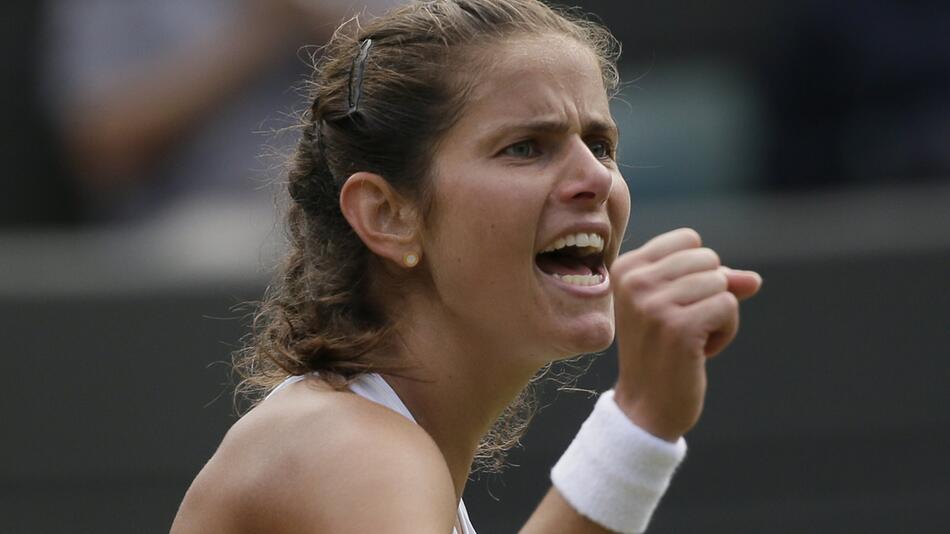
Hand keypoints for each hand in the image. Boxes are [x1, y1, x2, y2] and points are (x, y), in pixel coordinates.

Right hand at [610, 228, 760, 441]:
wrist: (647, 406)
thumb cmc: (662, 353)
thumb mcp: (677, 307)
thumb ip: (711, 284)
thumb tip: (753, 280)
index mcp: (626, 269)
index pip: (688, 239)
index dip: (698, 271)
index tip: (676, 304)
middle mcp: (634, 282)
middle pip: (708, 259)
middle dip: (710, 293)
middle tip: (684, 326)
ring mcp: (654, 304)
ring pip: (722, 283)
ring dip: (719, 315)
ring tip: (692, 340)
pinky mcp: (679, 327)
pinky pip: (729, 306)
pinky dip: (726, 331)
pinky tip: (701, 352)